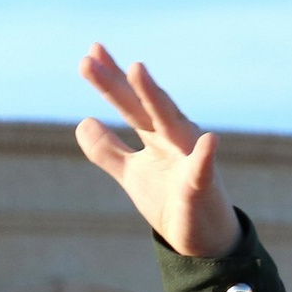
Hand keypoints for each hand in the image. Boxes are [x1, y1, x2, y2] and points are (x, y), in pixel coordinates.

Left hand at [75, 45, 236, 258]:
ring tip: (137, 70)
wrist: (201, 237)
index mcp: (155, 133)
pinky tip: (209, 141)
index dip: (110, 79)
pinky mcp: (200, 187)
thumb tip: (82, 122)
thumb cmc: (169, 198)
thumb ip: (107, 150)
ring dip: (154, 97)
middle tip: (89, 58)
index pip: (129, 101)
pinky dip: (205, 155)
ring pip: (169, 123)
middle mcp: (173, 137)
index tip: (89, 54)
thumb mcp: (131, 173)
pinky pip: (203, 170)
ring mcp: (189, 158)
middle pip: (141, 105)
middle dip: (117, 81)